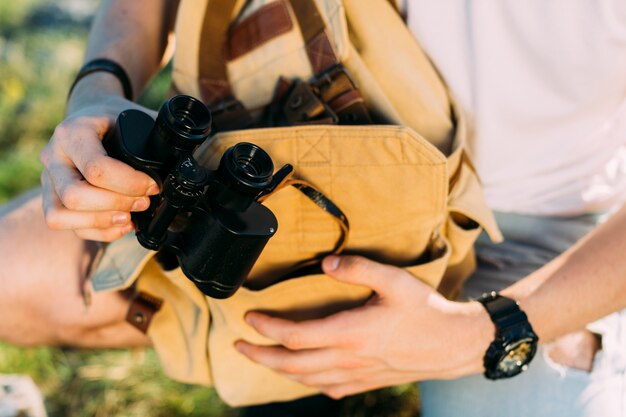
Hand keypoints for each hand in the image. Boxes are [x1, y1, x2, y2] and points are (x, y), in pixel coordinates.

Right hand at [40, 95, 158, 240]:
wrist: (90, 113)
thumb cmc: (118, 118)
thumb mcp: (139, 117)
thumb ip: (161, 136)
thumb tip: (194, 161)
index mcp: (74, 132)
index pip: (96, 168)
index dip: (130, 184)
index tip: (153, 186)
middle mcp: (54, 155)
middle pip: (75, 196)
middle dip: (116, 205)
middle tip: (144, 203)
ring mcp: (48, 178)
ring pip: (60, 216)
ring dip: (100, 222)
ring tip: (129, 219)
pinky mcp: (51, 197)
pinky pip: (64, 226)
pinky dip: (96, 231)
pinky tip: (121, 225)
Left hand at [236, 255, 493, 398]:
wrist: (454, 345)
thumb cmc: (426, 311)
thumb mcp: (394, 280)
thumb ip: (359, 268)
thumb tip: (327, 264)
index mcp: (350, 333)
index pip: (294, 336)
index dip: (266, 328)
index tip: (249, 317)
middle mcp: (348, 359)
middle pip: (291, 364)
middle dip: (259, 356)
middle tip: (238, 346)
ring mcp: (356, 375)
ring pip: (305, 380)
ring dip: (277, 370)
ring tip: (261, 359)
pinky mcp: (366, 382)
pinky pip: (327, 388)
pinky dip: (306, 382)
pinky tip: (303, 377)